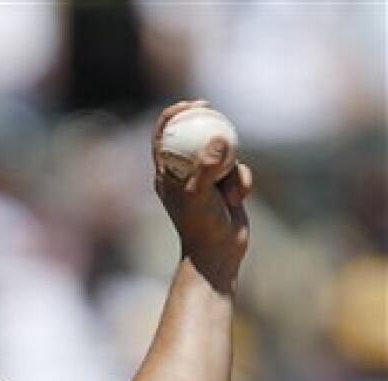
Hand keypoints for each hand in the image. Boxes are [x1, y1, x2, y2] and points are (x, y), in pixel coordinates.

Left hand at [152, 100, 253, 291]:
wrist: (218, 253)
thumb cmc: (201, 226)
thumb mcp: (201, 194)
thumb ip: (208, 166)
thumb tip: (218, 139)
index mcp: (166, 175)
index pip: (162, 138)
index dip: (172, 116)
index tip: (188, 103)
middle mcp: (183, 175)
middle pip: (190, 136)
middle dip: (201, 119)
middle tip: (209, 104)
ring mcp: (204, 179)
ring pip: (221, 153)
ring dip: (231, 168)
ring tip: (230, 193)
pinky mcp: (224, 186)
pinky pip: (238, 169)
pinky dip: (242, 181)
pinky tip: (240, 200)